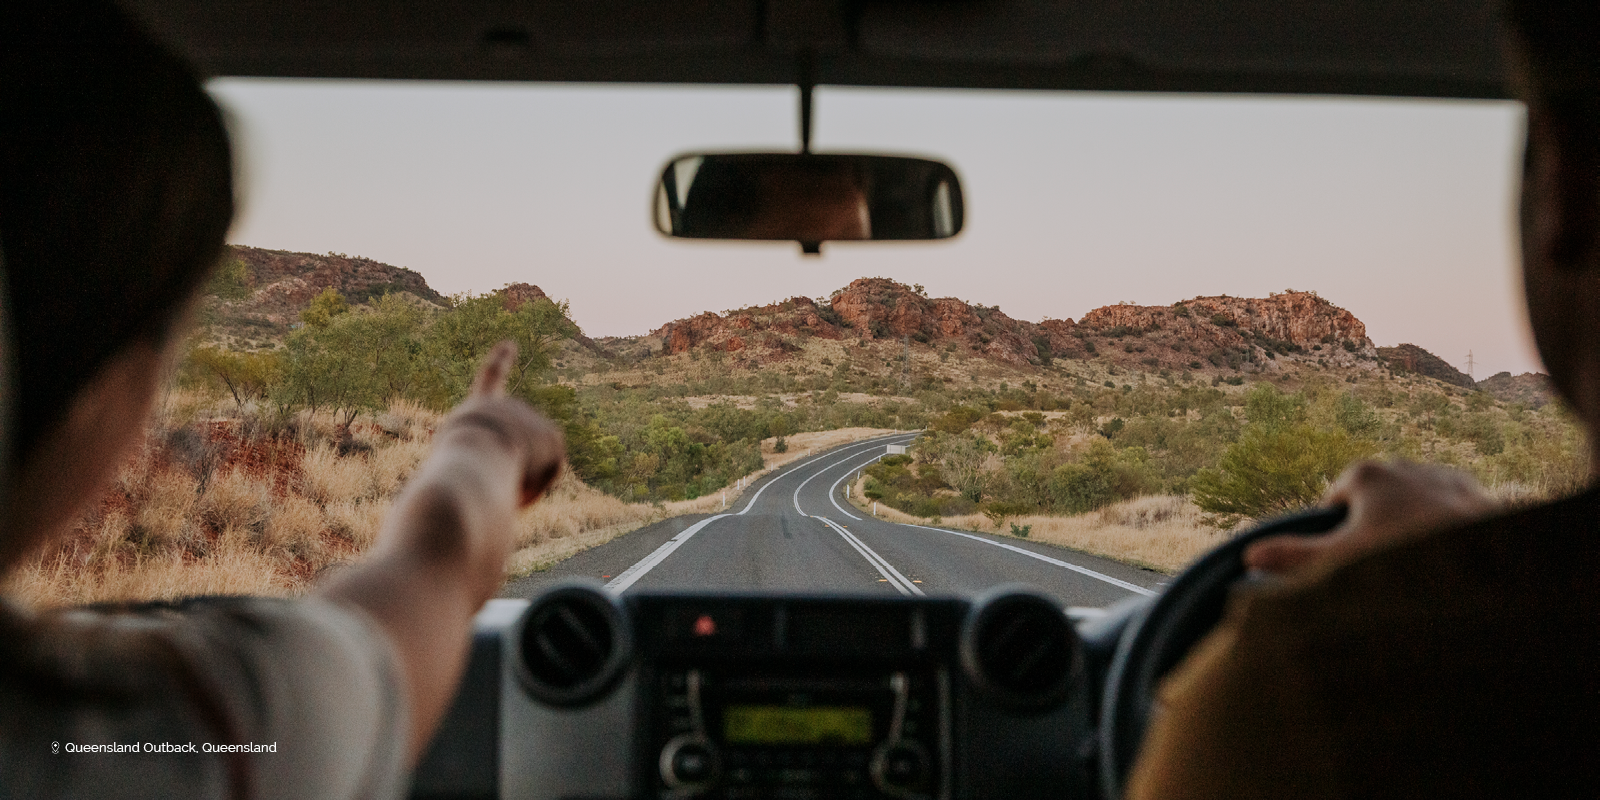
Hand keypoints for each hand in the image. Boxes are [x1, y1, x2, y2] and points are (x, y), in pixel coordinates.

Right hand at [318, 342, 565, 763]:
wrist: (443, 513)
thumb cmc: (425, 533)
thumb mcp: (415, 544)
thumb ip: (401, 569)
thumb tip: (352, 620)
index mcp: (462, 431)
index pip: (485, 393)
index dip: (498, 368)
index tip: (512, 342)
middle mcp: (487, 412)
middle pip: (526, 460)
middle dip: (516, 486)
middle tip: (491, 497)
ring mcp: (512, 413)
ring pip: (540, 470)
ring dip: (524, 490)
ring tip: (494, 494)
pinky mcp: (537, 427)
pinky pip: (555, 467)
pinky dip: (540, 487)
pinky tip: (516, 485)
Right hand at [1243, 460, 1497, 577]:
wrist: (1487, 565)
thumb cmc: (1406, 560)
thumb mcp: (1341, 563)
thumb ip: (1294, 557)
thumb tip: (1249, 556)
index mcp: (1365, 473)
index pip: (1334, 502)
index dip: (1336, 534)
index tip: (1351, 562)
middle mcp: (1403, 464)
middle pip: (1373, 502)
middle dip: (1374, 531)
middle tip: (1386, 568)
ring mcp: (1441, 475)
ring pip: (1412, 505)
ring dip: (1411, 530)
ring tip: (1419, 565)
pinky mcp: (1475, 493)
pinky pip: (1448, 511)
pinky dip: (1445, 530)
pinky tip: (1449, 557)